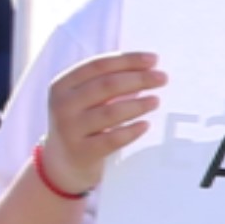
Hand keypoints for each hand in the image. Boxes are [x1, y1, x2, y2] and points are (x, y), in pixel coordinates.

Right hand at [39, 47, 170, 192]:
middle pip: (107, 85)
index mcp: (63, 85)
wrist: (62, 163)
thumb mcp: (84, 99)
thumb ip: (107, 83)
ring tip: (156, 100)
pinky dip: (131, 131)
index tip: (154, 59)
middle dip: (138, 79)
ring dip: (138, 104)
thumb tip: (148, 69)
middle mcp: (63, 105)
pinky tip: (145, 125)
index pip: (98, 65)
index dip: (128, 60)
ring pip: (111, 112)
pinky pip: (112, 139)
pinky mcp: (82, 152)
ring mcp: (70, 129)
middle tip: (162, 78)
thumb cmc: (81, 122)